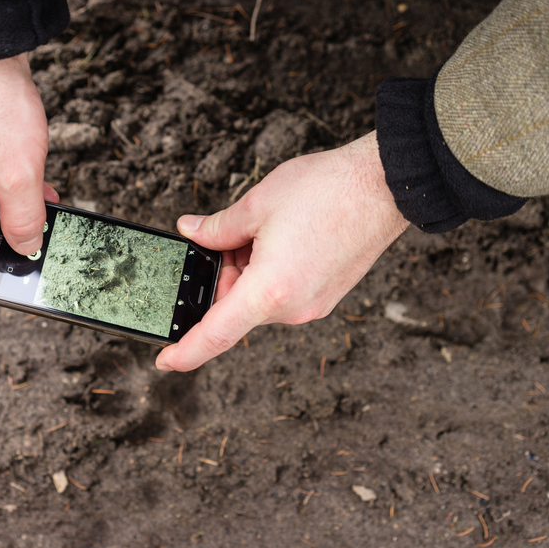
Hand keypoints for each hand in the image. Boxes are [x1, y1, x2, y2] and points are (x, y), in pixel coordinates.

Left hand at [155, 131, 408, 371]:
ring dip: (246, 269)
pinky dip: (267, 272)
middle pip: (235, 306)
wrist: (385, 186)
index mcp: (269, 292)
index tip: (164, 361)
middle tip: (224, 234)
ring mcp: (312, 305)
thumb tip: (192, 233)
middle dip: (221, 274)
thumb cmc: (328, 191)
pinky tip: (279, 236)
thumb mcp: (256, 204)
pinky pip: (282, 293)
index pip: (215, 335)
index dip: (185, 352)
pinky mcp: (326, 296)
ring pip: (258, 297)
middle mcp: (292, 309)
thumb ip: (216, 228)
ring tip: (262, 227)